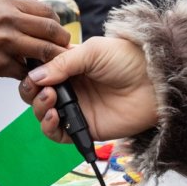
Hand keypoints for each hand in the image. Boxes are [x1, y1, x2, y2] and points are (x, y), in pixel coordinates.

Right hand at [0, 0, 68, 81]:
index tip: (58, 33)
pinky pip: (27, 71)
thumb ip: (12, 13)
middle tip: (65, 51)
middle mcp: (7, 18)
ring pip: (45, 50)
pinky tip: (34, 77)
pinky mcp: (1, 63)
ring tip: (57, 67)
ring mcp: (5, 41)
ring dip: (54, 61)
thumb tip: (37, 20)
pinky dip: (34, 76)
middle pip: (51, 29)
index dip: (57, 24)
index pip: (46, 10)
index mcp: (6, 3)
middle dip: (62, 42)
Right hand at [18, 36, 157, 141]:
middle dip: (31, 92)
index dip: (32, 73)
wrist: (155, 83)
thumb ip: (63, 63)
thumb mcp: (92, 51)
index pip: (40, 72)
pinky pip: (58, 134)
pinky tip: (54, 116)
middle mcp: (70, 87)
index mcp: (69, 65)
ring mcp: (77, 108)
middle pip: (36, 94)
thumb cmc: (129, 60)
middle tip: (42, 89)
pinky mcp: (85, 127)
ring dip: (39, 108)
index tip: (31, 72)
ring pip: (43, 114)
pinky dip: (49, 127)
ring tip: (50, 99)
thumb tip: (36, 76)